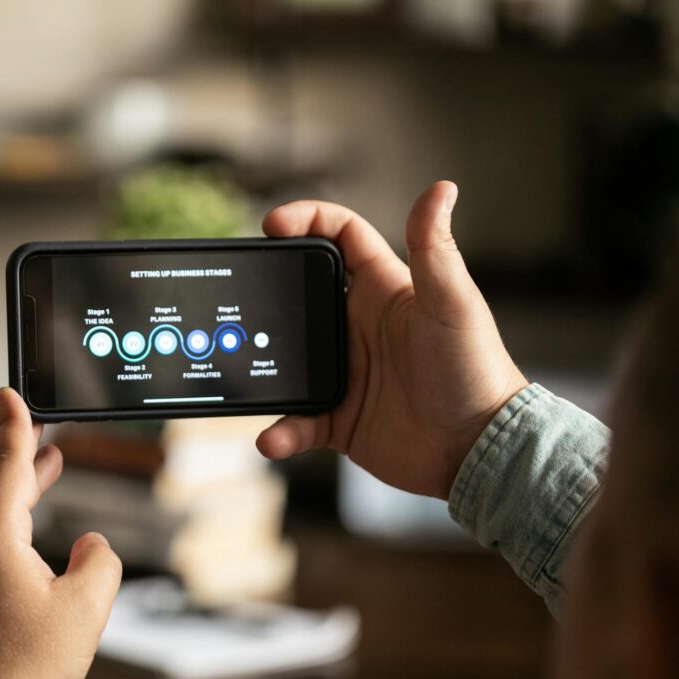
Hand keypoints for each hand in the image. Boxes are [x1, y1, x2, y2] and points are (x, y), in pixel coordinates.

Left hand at [0, 388, 121, 678]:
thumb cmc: (23, 673)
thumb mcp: (86, 609)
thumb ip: (99, 559)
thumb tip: (91, 546)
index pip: (4, 462)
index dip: (13, 423)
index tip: (8, 393)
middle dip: (14, 448)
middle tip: (38, 429)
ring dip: (9, 482)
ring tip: (42, 468)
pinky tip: (20, 527)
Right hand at [256, 182, 527, 498]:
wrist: (478, 450)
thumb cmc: (476, 370)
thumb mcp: (453, 304)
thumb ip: (436, 248)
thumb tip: (442, 187)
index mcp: (383, 291)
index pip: (339, 237)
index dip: (306, 220)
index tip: (273, 225)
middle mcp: (358, 327)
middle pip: (299, 294)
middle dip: (268, 292)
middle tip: (240, 298)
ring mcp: (346, 372)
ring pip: (287, 359)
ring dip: (264, 367)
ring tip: (244, 372)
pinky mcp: (338, 417)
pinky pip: (297, 419)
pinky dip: (281, 429)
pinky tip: (275, 436)